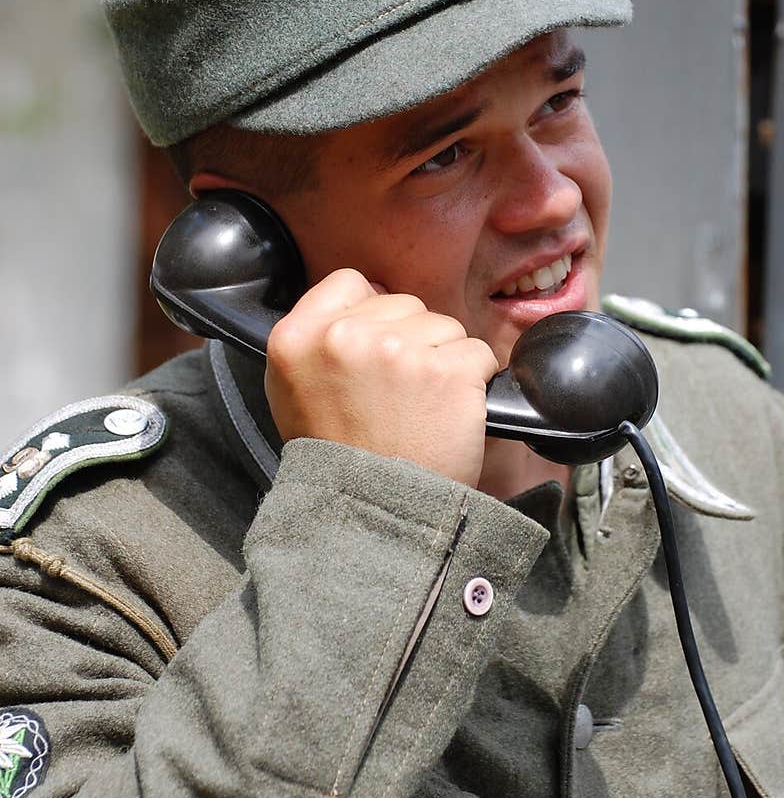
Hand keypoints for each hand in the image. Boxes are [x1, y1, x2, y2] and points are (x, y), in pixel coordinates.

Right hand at [265, 270, 498, 486]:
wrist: (375, 515)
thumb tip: (362, 298)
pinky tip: (447, 415)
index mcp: (297, 337)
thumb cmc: (339, 459)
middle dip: (410, 341)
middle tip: (396, 396)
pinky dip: (473, 383)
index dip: (371, 313)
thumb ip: (318, 341)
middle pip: (403, 304)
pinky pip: (477, 354)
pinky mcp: (447, 370)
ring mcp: (398, 351)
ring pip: (444, 326)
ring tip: (419, 409)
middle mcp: (344, 336)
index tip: (375, 347)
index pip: (350, 282)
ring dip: (443, 362)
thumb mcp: (292, 393)